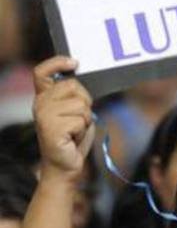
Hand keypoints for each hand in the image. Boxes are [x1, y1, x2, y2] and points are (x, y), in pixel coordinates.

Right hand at [32, 56, 94, 183]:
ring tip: (75, 131)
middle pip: (74, 87)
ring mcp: (44, 115)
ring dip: (85, 120)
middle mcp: (40, 103)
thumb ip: (75, 97)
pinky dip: (83, 130)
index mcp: (44, 97)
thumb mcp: (75, 114)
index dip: (57, 63)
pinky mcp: (51, 127)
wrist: (65, 165)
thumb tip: (80, 83)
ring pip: (81, 105)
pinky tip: (72, 138)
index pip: (42, 72)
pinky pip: (81, 120)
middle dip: (85, 104)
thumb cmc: (72, 139)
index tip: (73, 62)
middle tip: (78, 121)